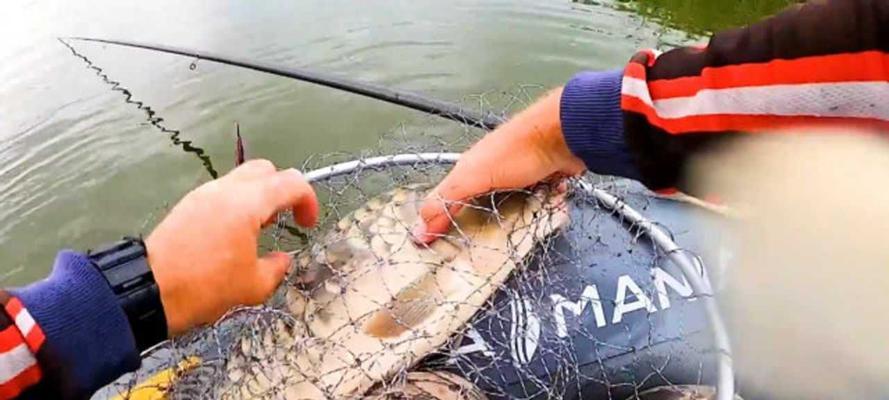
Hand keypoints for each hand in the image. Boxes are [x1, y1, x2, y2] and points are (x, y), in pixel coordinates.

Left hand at [145, 160, 318, 335]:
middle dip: (283, 190)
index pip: (291, 183)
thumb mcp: (254, 287)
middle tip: (283, 219)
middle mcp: (227, 189)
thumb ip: (277, 268)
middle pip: (266, 169)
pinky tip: (233, 234)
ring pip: (242, 178)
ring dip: (258, 196)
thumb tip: (282, 259)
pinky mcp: (188, 204)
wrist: (148, 290)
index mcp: (248, 204)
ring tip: (257, 230)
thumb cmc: (206, 287)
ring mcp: (204, 194)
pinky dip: (237, 203)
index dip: (308, 201)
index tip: (307, 225)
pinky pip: (222, 192)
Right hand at [413, 88, 585, 243]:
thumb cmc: (517, 151)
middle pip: (478, 208)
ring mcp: (518, 178)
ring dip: (511, 223)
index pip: (445, 202)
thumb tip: (418, 230)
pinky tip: (538, 222)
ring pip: (507, 209)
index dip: (437, 224)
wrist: (565, 135)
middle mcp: (491, 173)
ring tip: (509, 245)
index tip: (431, 250)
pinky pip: (535, 205)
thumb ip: (446, 201)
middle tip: (476, 255)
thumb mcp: (473, 177)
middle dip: (478, 229)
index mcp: (469, 169)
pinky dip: (536, 212)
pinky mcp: (542, 183)